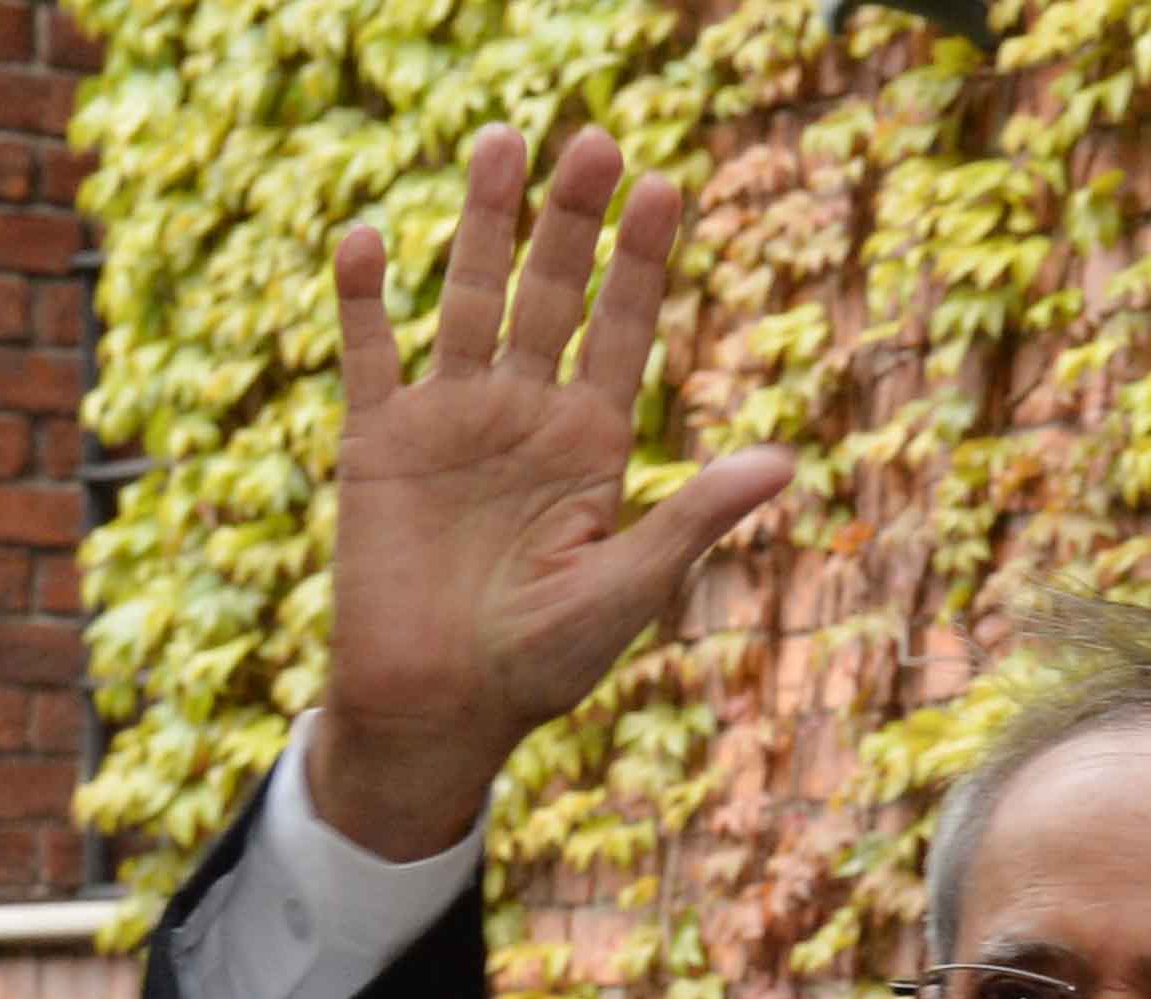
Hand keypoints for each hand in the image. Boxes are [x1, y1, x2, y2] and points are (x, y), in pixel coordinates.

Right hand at [317, 126, 794, 859]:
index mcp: (589, 445)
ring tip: (505, 143)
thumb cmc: (543, 662)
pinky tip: (370, 239)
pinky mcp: (377, 441)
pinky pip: (370, 353)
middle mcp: (523, 415)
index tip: (664, 186)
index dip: (641, 262)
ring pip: (468, 298)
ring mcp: (449, 420)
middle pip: (551, 294)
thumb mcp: (631, 587)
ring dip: (483, 225)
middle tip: (595, 139)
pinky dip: (366, 298)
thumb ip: (695, 517)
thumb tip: (784, 461)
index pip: (621, 330)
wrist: (442, 706)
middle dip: (572, 221)